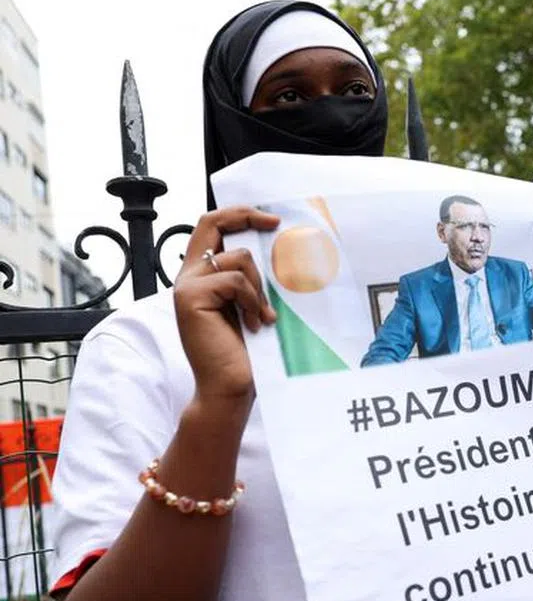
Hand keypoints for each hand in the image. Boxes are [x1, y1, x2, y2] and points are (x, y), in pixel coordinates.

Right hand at [173, 207, 279, 404]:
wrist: (230, 386)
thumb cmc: (244, 351)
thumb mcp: (249, 305)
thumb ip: (248, 279)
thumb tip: (278, 248)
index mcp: (201, 276)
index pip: (211, 228)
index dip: (238, 215)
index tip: (270, 218)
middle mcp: (188, 276)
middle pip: (211, 223)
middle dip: (246, 216)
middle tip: (276, 223)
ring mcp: (186, 286)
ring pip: (238, 258)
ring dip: (260, 287)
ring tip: (261, 316)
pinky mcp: (190, 297)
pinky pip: (235, 280)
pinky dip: (253, 301)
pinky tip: (254, 324)